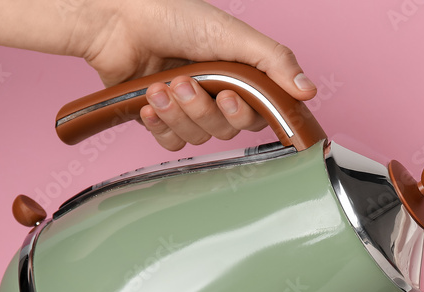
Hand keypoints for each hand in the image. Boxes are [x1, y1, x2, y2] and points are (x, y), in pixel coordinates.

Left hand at [72, 0, 317, 150]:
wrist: (116, 21)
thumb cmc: (171, 17)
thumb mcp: (231, 34)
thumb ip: (273, 61)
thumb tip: (307, 90)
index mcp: (238, 74)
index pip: (257, 113)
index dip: (243, 113)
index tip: (228, 97)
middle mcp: (216, 93)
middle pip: (225, 130)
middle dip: (202, 109)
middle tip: (184, 83)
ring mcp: (188, 107)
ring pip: (197, 137)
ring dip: (178, 115)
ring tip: (160, 87)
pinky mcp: (161, 118)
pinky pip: (170, 142)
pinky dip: (160, 126)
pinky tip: (149, 103)